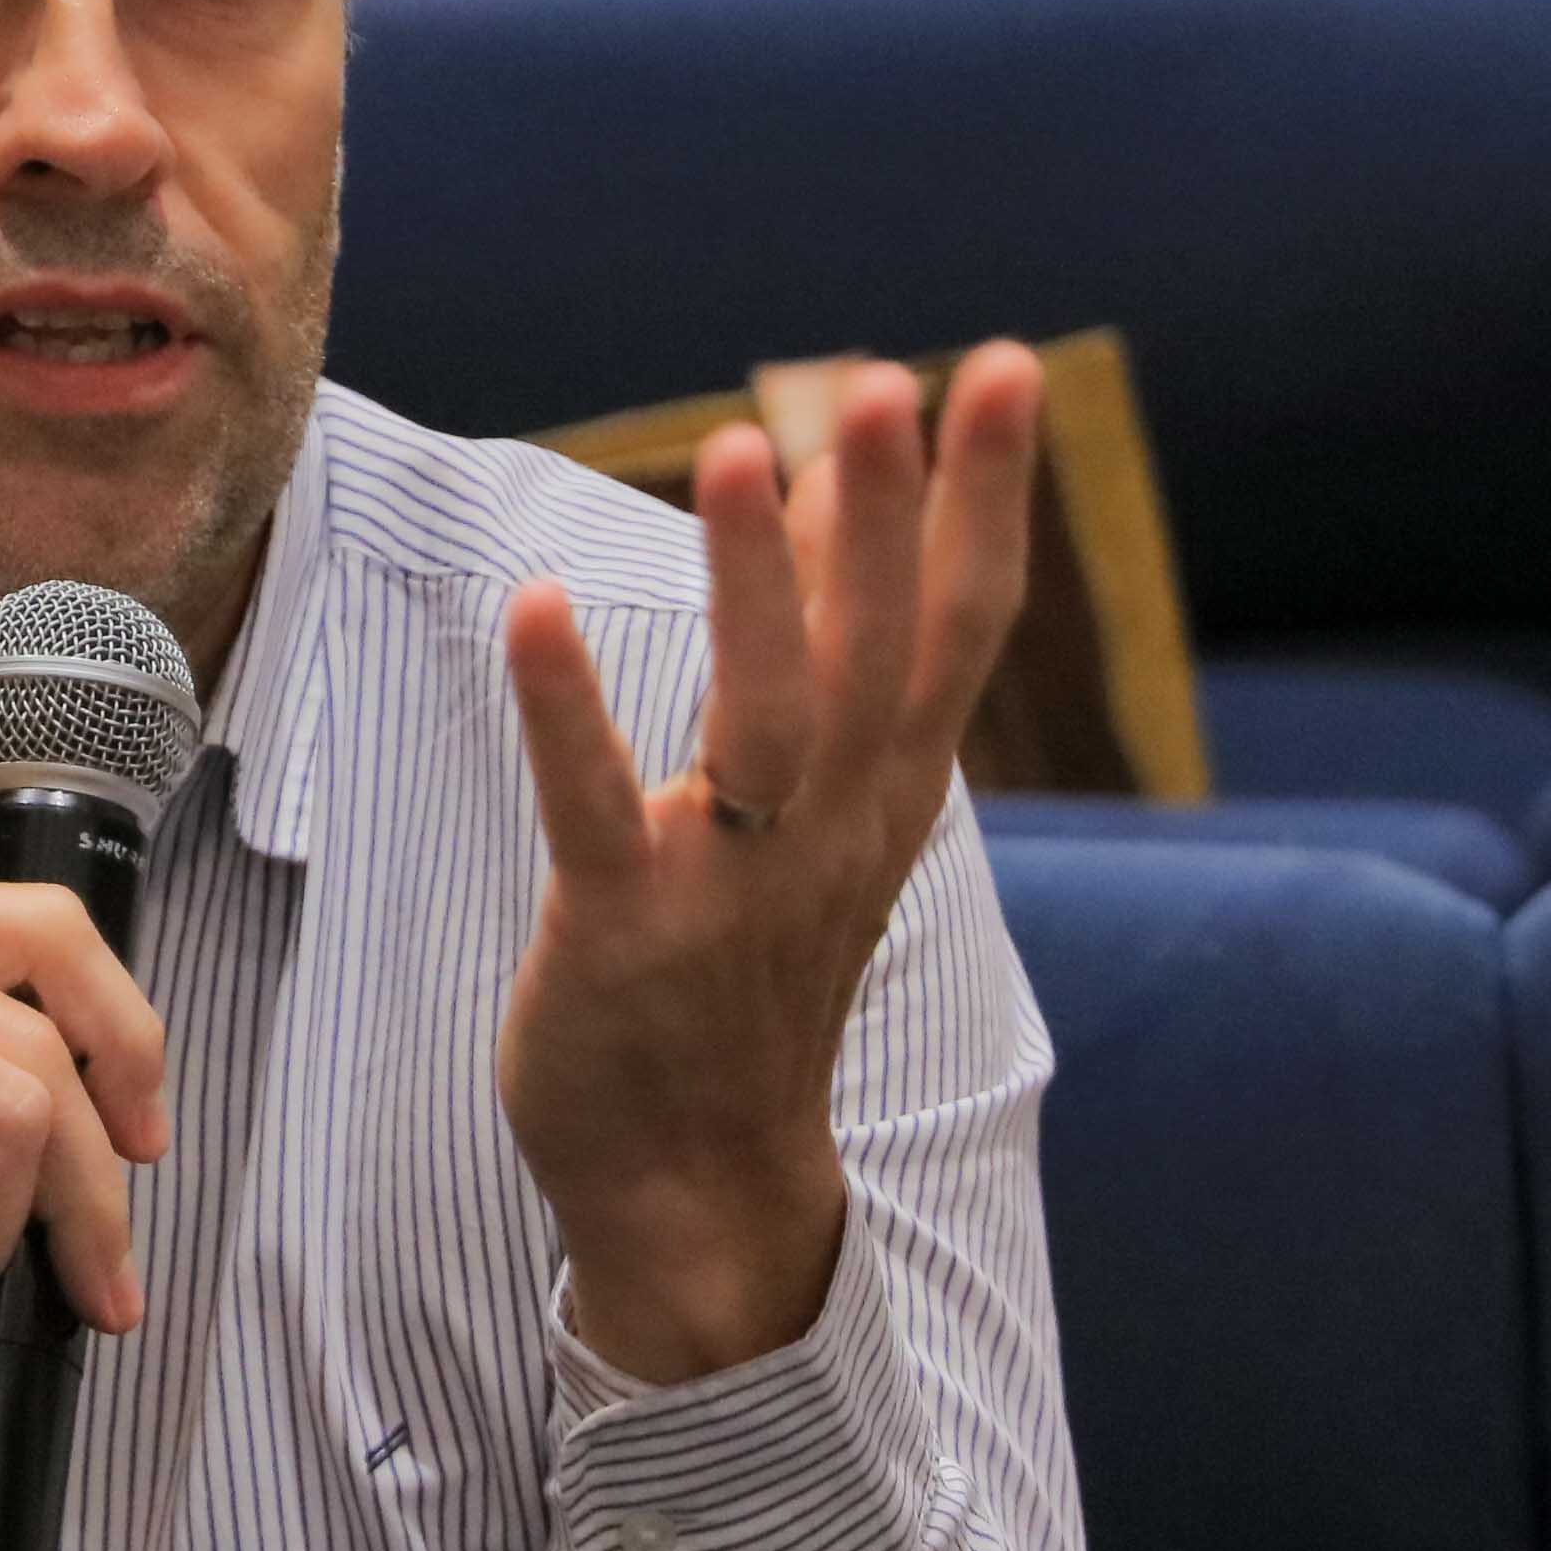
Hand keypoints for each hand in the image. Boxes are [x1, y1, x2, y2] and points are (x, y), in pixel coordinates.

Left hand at [496, 340, 1046, 1383]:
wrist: (700, 1184)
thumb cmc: (748, 961)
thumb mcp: (817, 799)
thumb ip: (821, 638)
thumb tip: (834, 479)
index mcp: (887, 788)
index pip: (961, 622)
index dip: (988, 497)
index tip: (1011, 366)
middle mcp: (833, 827)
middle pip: (881, 653)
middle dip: (889, 514)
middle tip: (888, 381)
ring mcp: (733, 886)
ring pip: (765, 720)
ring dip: (751, 587)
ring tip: (733, 453)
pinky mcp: (624, 935)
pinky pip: (598, 813)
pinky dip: (570, 711)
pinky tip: (539, 606)